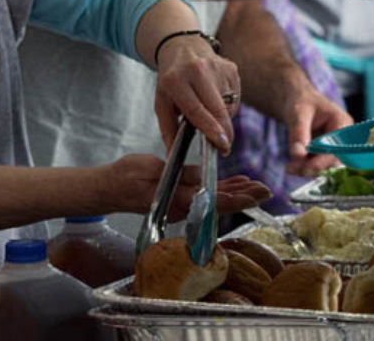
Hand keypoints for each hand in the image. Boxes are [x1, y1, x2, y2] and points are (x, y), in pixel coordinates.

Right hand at [103, 155, 271, 218]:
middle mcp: (183, 205)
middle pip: (220, 203)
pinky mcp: (178, 196)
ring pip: (215, 199)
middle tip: (266, 190)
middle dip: (244, 196)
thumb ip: (178, 173)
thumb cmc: (124, 177)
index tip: (256, 194)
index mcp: (177, 199)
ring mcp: (181, 203)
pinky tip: (235, 183)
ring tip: (256, 185)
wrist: (107, 189)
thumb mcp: (150, 168)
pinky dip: (221, 188)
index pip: (214, 200)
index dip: (238, 197)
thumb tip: (202, 177)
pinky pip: (205, 195)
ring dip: (236, 192)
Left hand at [155, 36, 240, 153]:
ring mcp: (217, 67)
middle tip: (224, 147)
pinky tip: (215, 97)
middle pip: (218, 109)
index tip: (222, 145)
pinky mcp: (231, 68)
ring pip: (229, 106)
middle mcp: (197, 70)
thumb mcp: (161, 102)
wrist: (183, 47)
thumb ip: (167, 130)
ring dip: (222, 117)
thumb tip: (173, 156)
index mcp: (175, 80)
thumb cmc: (171, 80)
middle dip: (225, 132)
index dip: (211, 129)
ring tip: (208, 108)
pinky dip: (228, 105)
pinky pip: (235, 97)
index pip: (196, 110)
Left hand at [282, 77, 352, 175]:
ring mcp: (335, 145)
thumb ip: (298, 133)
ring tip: (289, 168)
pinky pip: (317, 164)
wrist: (297, 102)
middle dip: (313, 167)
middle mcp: (342, 136)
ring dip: (307, 169)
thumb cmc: (300, 102)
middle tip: (291, 169)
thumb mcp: (298, 113)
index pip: (338, 147)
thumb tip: (298, 155)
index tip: (305, 167)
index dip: (323, 160)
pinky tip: (291, 167)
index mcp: (342, 122)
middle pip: (333, 159)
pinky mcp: (325, 152)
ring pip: (325, 165)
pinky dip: (304, 167)